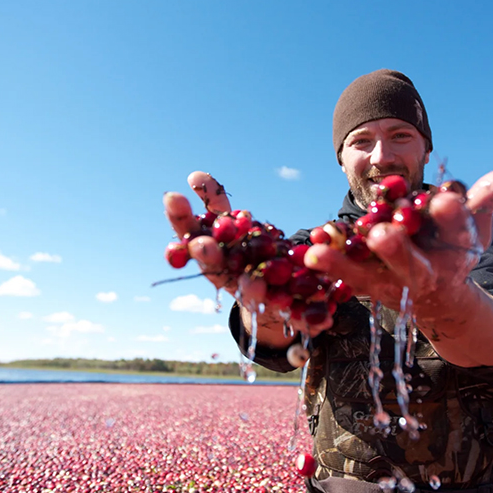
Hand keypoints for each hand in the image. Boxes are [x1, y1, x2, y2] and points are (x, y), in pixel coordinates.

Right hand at [163, 172, 331, 342]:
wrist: (272, 299)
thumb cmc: (244, 256)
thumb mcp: (231, 227)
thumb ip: (216, 203)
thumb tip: (195, 175)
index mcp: (212, 255)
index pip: (190, 235)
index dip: (180, 219)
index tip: (172, 198)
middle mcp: (228, 277)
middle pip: (214, 267)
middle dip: (208, 255)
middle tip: (203, 244)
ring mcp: (254, 297)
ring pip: (251, 293)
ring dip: (251, 288)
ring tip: (254, 282)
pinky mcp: (286, 313)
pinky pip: (296, 315)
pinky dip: (307, 317)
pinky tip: (320, 317)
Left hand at [302, 169, 492, 365]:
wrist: (442, 296)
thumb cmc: (457, 249)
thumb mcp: (476, 224)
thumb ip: (487, 196)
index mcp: (455, 253)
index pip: (455, 231)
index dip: (451, 216)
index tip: (444, 198)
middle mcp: (425, 272)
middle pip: (411, 264)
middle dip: (398, 251)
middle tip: (383, 234)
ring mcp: (394, 284)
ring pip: (367, 276)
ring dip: (343, 265)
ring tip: (318, 252)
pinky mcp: (370, 288)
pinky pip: (346, 278)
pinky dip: (328, 267)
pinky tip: (309, 252)